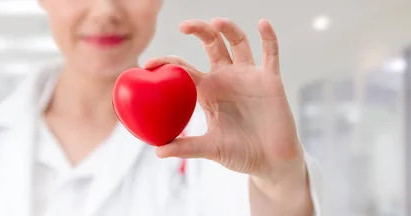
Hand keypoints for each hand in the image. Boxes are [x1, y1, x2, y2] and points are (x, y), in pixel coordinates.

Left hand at [145, 18, 306, 189]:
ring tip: (217, 22)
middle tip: (183, 26)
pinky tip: (262, 24)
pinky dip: (269, 37)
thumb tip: (157, 152)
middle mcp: (226, 78)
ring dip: (229, 29)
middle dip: (198, 30)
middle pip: (211, 44)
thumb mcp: (210, 148)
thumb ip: (186, 147)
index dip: (166, 63)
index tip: (148, 64)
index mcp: (207, 91)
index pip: (183, 69)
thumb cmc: (240, 154)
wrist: (270, 162)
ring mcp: (248, 76)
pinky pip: (270, 53)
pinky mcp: (270, 80)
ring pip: (238, 42)